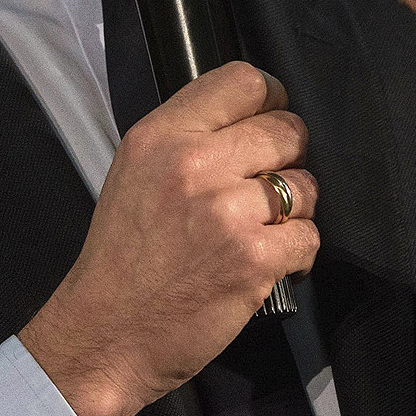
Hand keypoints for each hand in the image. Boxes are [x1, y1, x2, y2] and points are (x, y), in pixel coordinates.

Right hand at [19, 61, 318, 415]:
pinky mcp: (254, 258)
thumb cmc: (123, 258)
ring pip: (304, 184)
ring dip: (295, 208)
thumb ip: (186, 137)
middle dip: (288, 157)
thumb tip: (249, 119)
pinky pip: (308, 235)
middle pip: (285, 130)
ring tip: (264, 229)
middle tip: (268, 186)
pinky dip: (297, 252)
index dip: (272, 98)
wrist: (106, 335)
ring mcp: (226, 211)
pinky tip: (268, 261)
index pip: (243, 81)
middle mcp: (194, 164)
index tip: (272, 119)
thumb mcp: (136, 172)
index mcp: (162, 135)